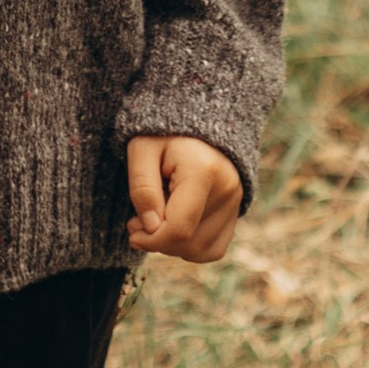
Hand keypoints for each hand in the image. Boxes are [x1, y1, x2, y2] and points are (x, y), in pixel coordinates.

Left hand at [126, 134, 243, 263]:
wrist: (194, 117)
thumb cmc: (162, 131)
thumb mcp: (142, 150)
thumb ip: (143, 188)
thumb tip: (150, 228)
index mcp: (203, 172)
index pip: (179, 228)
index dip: (151, 240)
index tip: (132, 231)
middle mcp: (227, 189)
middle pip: (190, 243)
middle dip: (158, 241)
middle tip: (137, 221)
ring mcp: (236, 201)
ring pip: (202, 250)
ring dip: (173, 244)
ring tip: (156, 218)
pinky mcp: (236, 209)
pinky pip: (214, 248)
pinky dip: (191, 246)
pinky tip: (174, 226)